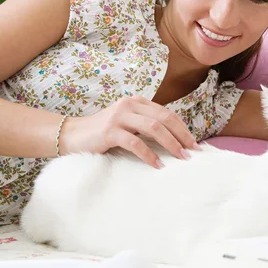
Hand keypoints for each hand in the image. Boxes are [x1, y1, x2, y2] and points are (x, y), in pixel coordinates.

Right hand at [57, 96, 200, 167]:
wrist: (72, 135)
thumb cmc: (103, 133)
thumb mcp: (127, 124)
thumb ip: (145, 126)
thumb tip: (174, 140)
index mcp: (136, 102)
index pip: (166, 113)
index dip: (183, 128)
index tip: (195, 144)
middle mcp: (129, 105)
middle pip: (164, 119)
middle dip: (181, 136)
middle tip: (193, 152)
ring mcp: (119, 117)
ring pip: (153, 128)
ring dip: (170, 144)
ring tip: (180, 158)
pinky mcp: (109, 132)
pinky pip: (135, 143)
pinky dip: (149, 155)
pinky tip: (158, 165)